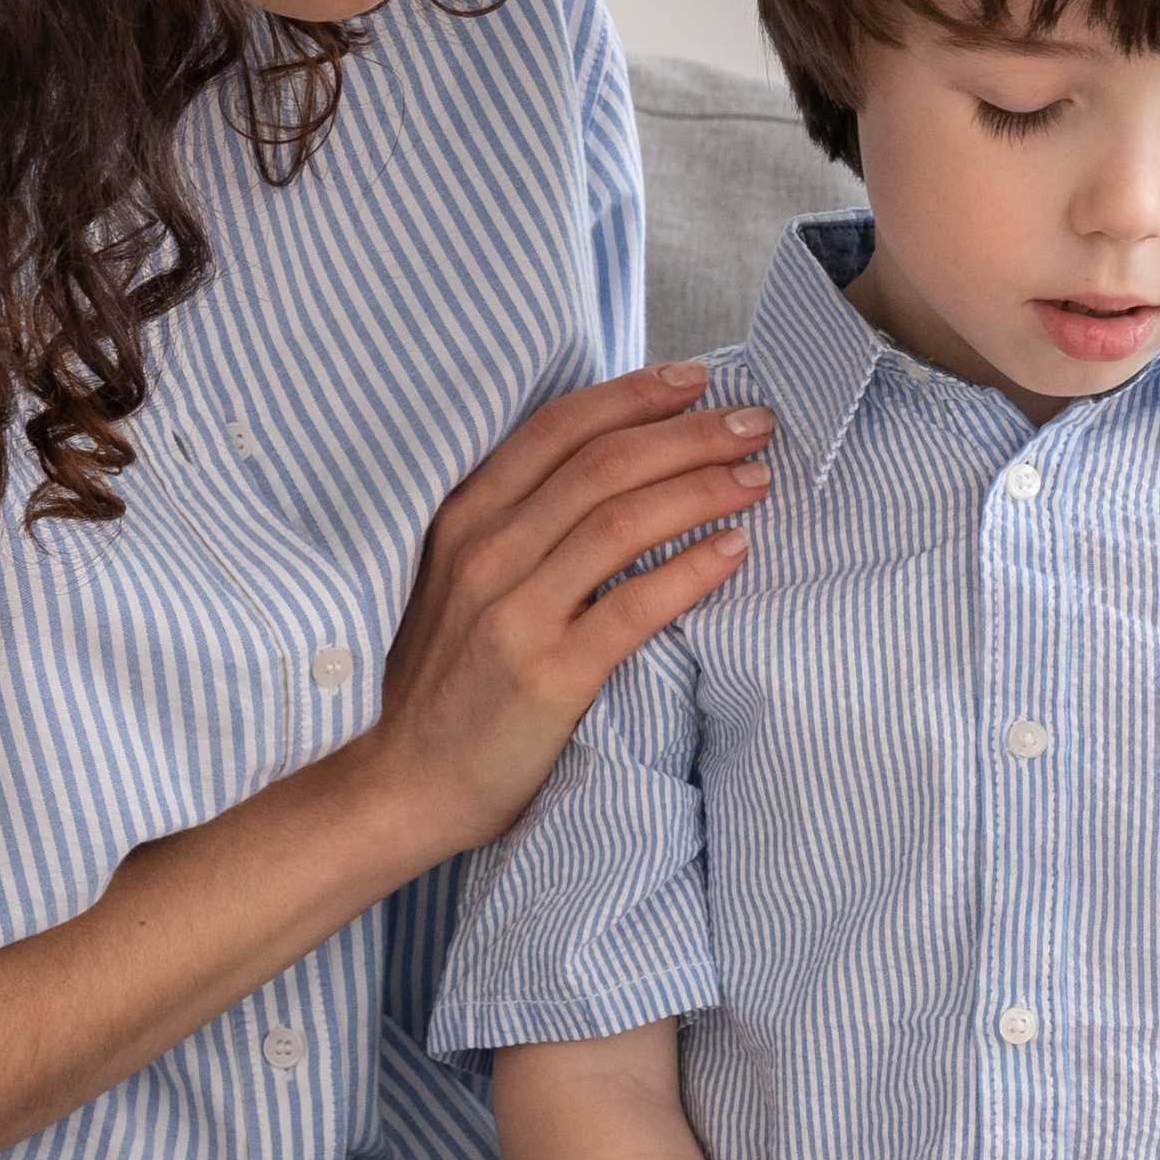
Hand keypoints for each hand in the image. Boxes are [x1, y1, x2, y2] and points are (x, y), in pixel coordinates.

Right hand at [356, 361, 769, 855]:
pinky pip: (633, 607)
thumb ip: (519, 524)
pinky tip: (736, 551)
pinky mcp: (548, 675)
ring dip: (701, 489)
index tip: (695, 379)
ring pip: (622, 522)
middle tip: (754, 422)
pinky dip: (692, 570)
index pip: (558, 429)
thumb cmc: (446, 680)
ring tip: (757, 479)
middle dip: (689, 433)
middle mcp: (486, 552)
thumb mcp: (461, 578)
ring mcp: (514, 612)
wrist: (402, 781)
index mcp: (465, 518)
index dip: (633, 395)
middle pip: (603, 465)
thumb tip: (611, 469)